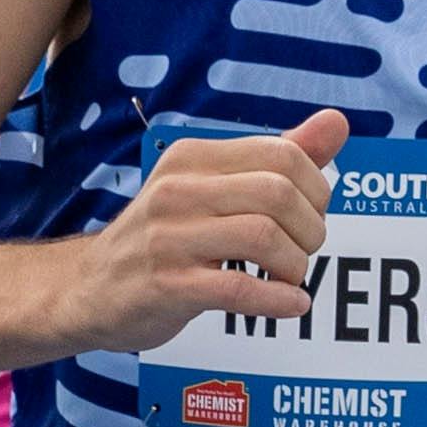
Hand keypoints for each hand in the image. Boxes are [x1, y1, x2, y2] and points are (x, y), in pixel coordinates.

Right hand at [88, 108, 342, 342]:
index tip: (309, 216)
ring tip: (289, 277)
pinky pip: (237, 289)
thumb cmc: (167, 237)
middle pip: (278, 194)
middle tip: (303, 250)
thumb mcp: (214, 187)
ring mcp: (168, 237)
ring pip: (263, 238)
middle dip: (311, 229)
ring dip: (295, 265)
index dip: (316, 189)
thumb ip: (277, 157)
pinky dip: (278, 300)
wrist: (89, 288)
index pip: (283, 155)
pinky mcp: (165, 285)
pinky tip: (291, 304)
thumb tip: (336, 122)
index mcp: (194, 157)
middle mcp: (178, 189)